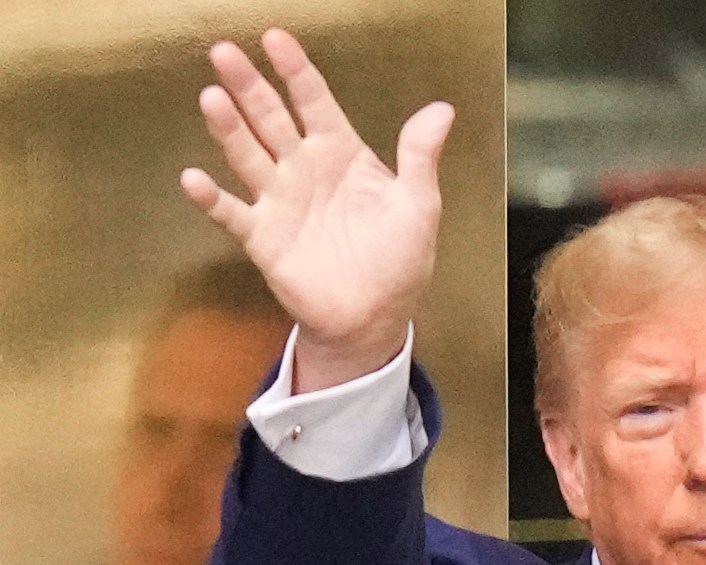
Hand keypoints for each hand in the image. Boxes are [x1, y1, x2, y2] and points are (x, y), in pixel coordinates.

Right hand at [180, 29, 453, 392]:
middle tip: (224, 53)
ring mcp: (279, 200)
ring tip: (212, 97)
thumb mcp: (418, 204)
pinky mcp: (263, 236)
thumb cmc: (399, 259)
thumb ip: (420, 156)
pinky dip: (212, 198)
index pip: (314, 102)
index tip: (276, 39)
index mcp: (341, 154)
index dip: (296, 71)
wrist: (375, 315)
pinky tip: (195, 178)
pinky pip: (232, 213)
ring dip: (229, 128)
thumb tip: (441, 109)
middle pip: (271, 118)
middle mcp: (304, 169)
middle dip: (250, 87)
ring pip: (248, 155)